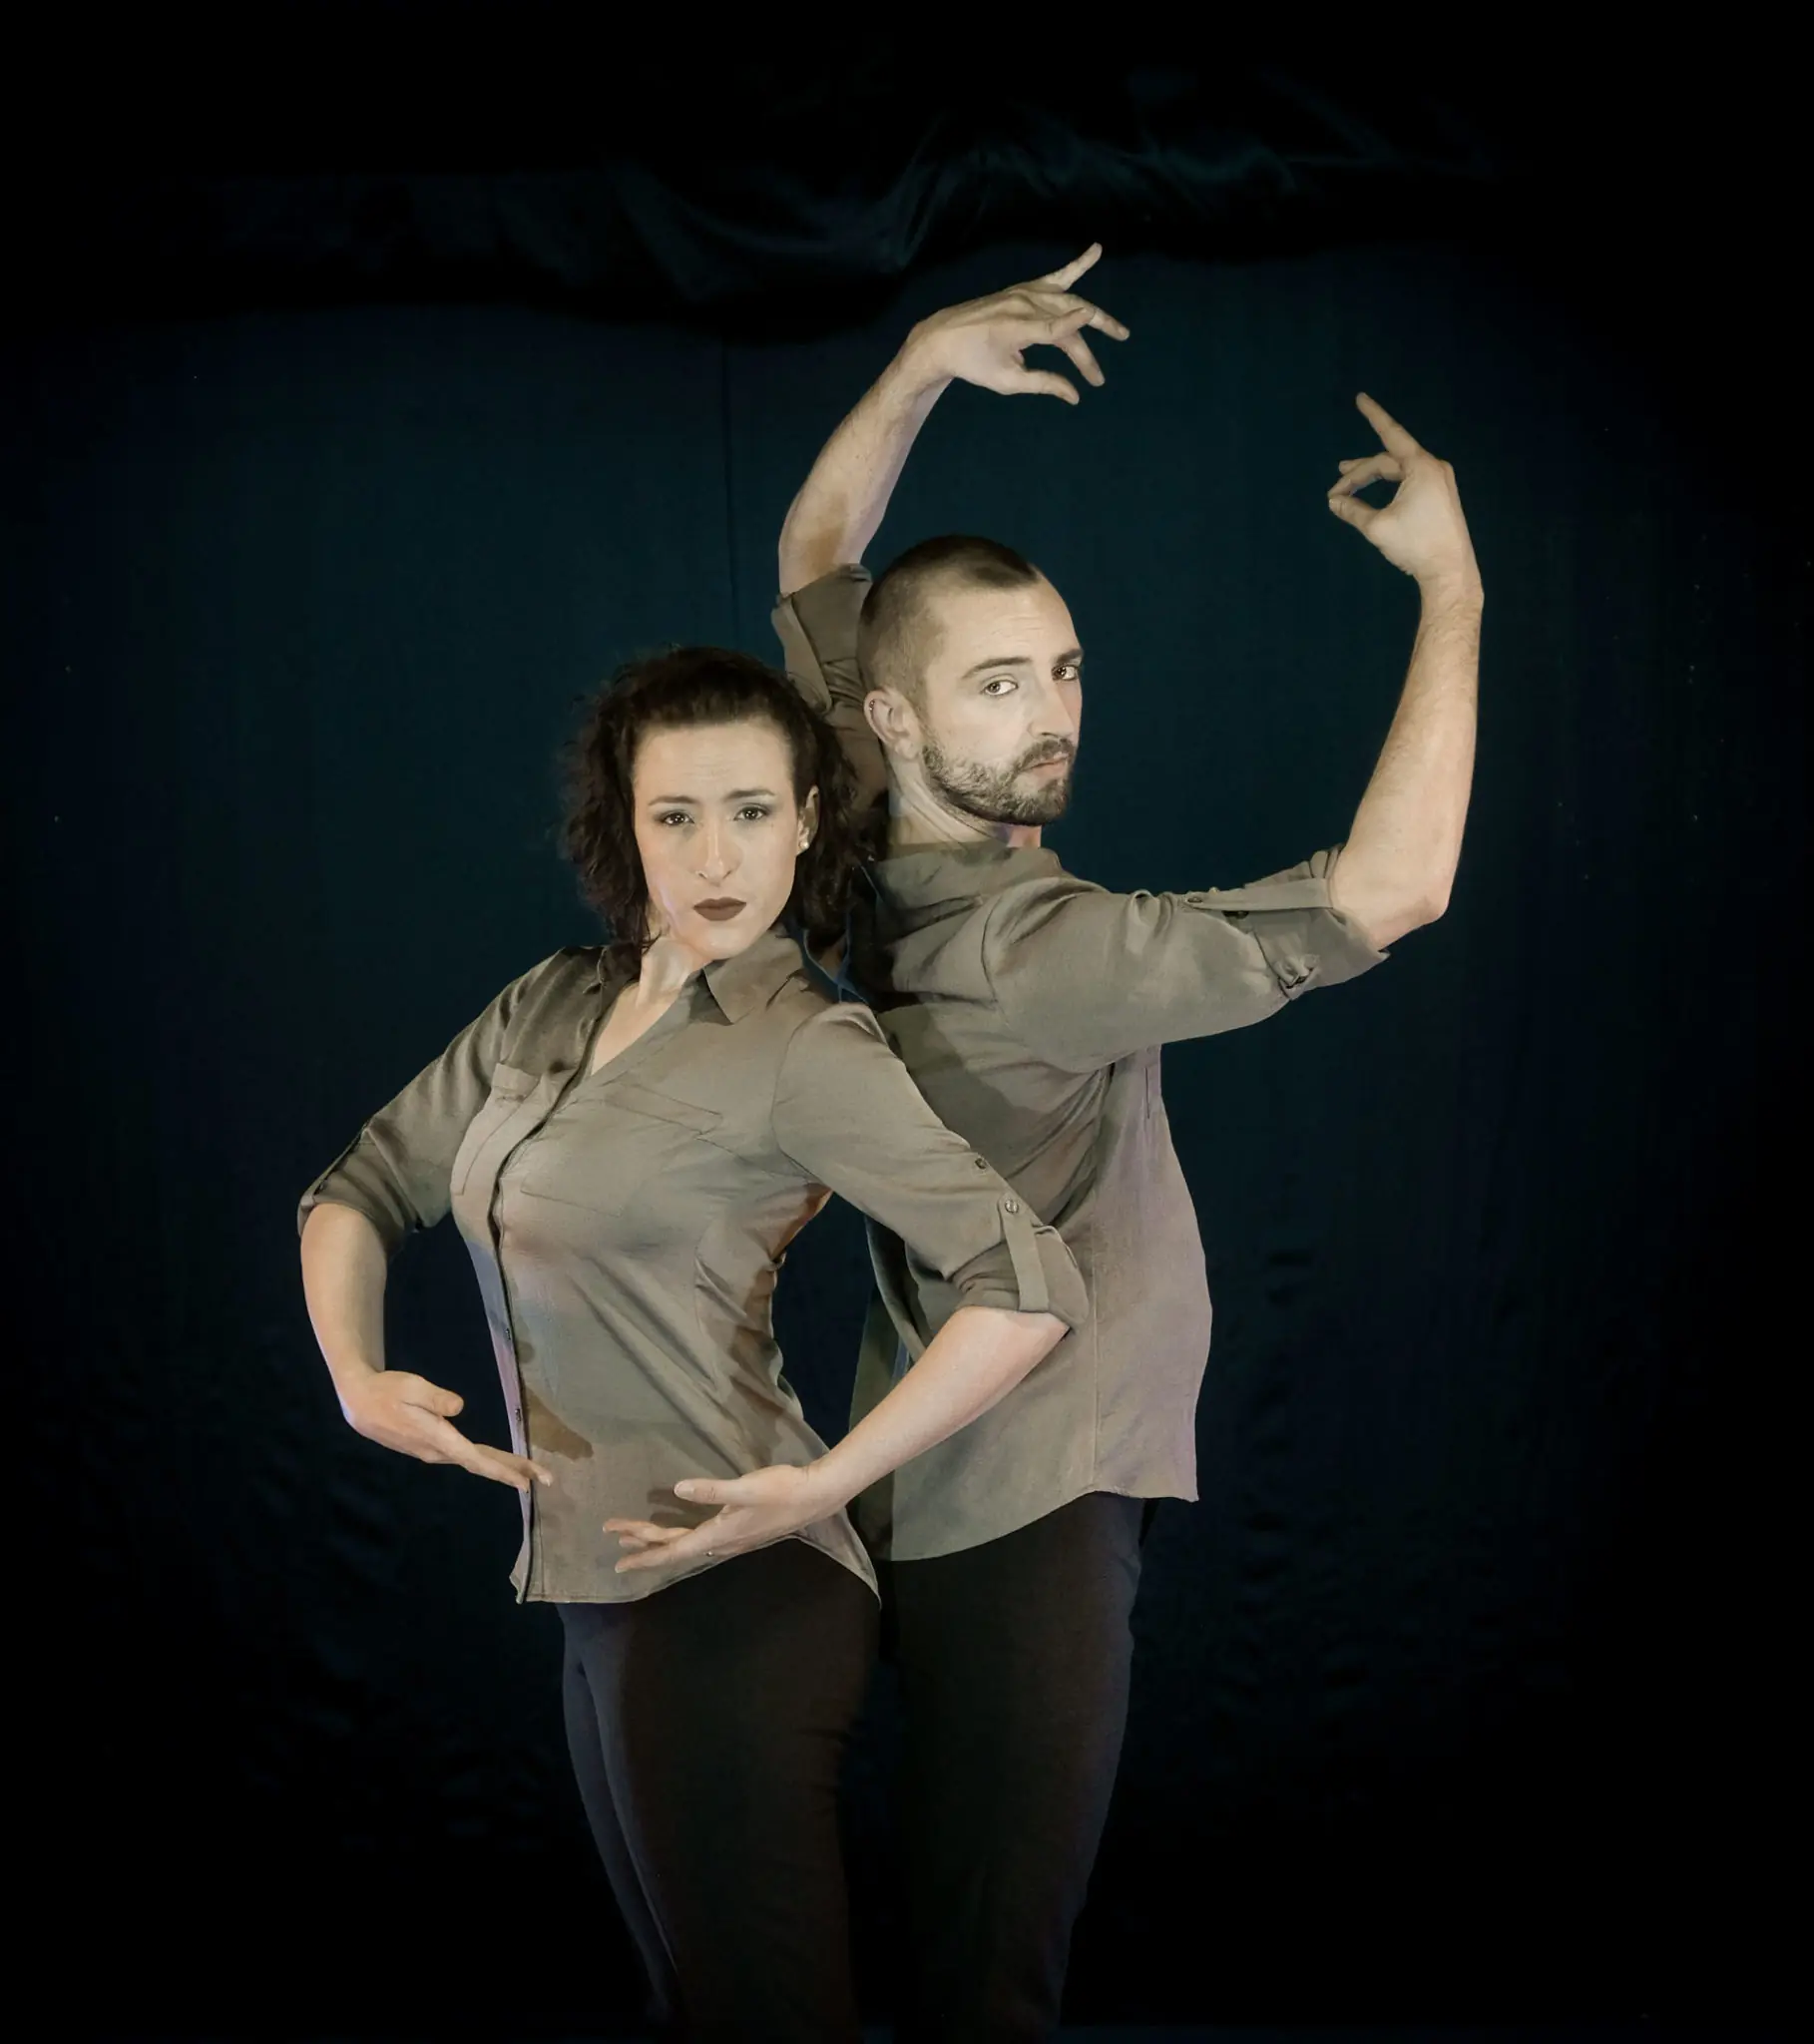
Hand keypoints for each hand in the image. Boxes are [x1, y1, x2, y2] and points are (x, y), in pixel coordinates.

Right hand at [340, 1370, 551, 1492]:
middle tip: (546, 1479)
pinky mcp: (432, 1447)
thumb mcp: (411, 1386)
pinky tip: (499, 1462)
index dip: (502, 1470)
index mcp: (437, 1438)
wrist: (360, 1404)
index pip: (475, 1458)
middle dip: (514, 1470)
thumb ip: (435, 1397)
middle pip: (481, 1463)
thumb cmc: (386, 1390)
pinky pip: (466, 1456)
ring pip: (475, 1460)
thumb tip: (458, 1407)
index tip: (526, 1481)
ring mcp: (434, 1452)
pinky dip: (487, 1460)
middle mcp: (438, 1451)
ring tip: (530, 1471)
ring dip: (502, 1466)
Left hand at [606, 1463, 841, 1575]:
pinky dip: (679, 1538)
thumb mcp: (746, 1487)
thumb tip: (678, 1490)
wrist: (815, 1497)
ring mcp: (731, 1539)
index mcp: (718, 1534)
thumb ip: (712, 1490)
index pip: (673, 1550)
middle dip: (643, 1541)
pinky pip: (699, 1540)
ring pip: (686, 1544)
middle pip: (674, 1547)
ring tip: (636, 1534)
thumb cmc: (781, 1490)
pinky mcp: (738, 1531)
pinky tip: (680, 1533)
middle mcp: (721, 1542)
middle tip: (613, 1534)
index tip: (618, 1559)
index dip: (644, 1553)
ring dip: (659, 1540)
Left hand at [899, 244, 1129, 405]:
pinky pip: (1057, 277)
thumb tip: (1075, 395)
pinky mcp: (1025, 289)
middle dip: (1086, 352)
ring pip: (1069, 301)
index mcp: (1016, 328)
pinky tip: (1096, 250)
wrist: (944, 337)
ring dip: (1095, 317)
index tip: (1094, 319)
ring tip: (1119, 331)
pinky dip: (1078, 265)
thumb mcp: (1006, 381)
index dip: (1073, 325)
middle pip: (1067, 323)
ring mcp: (1025, 293)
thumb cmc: (974, 363)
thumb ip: (1043, 383)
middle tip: (1100, 379)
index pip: (1053, 328)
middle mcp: (1023, 305)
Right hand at [1326, 394, 1479, 592]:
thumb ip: (1352, 510)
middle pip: (1388, 461)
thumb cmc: (1415, 545)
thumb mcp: (1377, 527)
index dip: (1374, 416)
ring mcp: (1439, 481)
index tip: (1361, 398)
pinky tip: (1374, 496)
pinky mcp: (1440, 495)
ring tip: (1347, 485)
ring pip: (1398, 471)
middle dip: (1360, 472)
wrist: (1450, 570)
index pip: (1391, 434)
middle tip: (1336, 487)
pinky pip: (1408, 481)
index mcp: (1421, 467)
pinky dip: (1388, 486)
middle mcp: (1433, 467)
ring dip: (1373, 478)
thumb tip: (1333, 502)